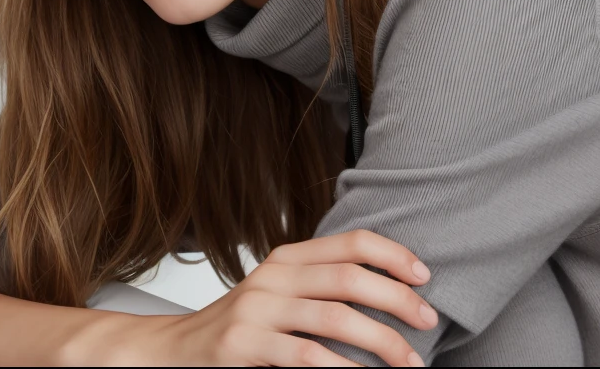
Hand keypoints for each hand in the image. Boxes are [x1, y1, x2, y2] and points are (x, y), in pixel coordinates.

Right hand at [70, 230, 437, 366]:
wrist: (171, 351)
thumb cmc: (240, 328)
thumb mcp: (280, 295)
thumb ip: (321, 286)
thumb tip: (394, 292)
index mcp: (288, 257)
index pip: (350, 242)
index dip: (393, 255)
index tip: (424, 277)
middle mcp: (273, 276)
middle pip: (350, 278)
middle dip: (398, 300)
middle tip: (427, 321)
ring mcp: (257, 310)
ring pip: (335, 318)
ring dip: (382, 341)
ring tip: (409, 362)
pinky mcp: (244, 345)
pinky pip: (306, 357)